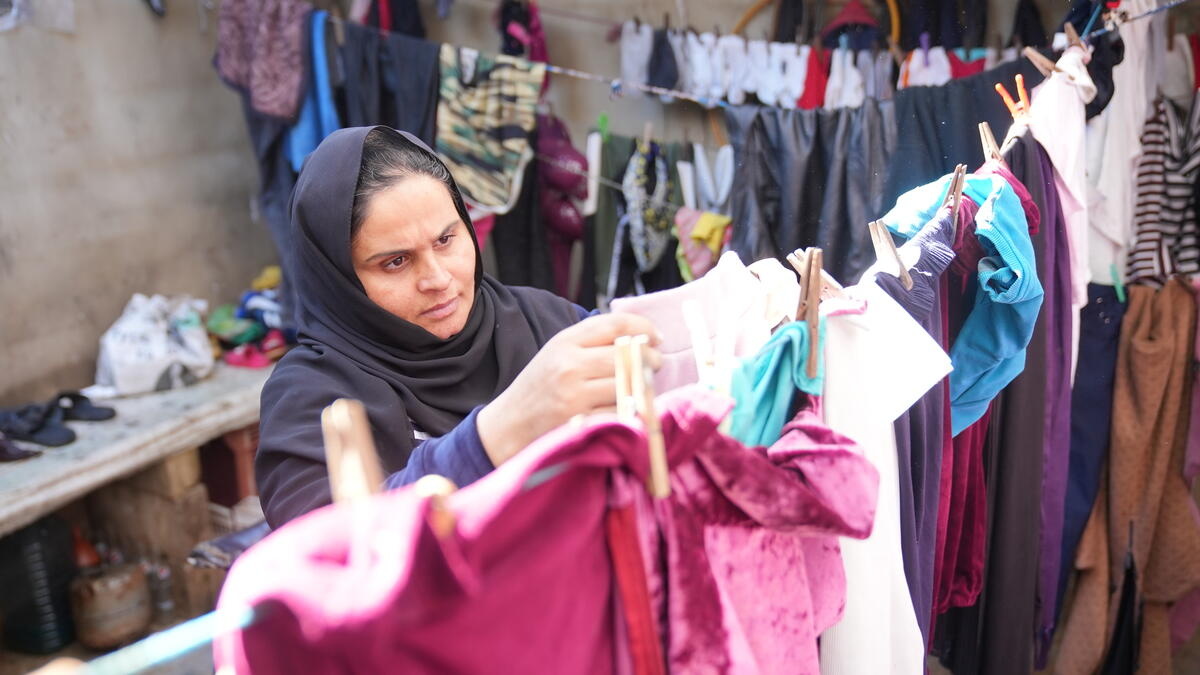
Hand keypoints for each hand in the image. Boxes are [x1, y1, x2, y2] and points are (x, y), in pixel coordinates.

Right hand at [475, 313, 661, 466]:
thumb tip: (641, 337)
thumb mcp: (558, 354)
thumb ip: (592, 342)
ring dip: (644, 387)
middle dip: (651, 360)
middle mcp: (569, 365)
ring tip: (645, 387)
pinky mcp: (579, 423)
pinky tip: (632, 410)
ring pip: (628, 385)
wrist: (509, 425)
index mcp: (565, 342)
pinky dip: (631, 412)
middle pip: (628, 355)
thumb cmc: (540, 388)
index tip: (656, 338)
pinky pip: (620, 414)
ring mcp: (573, 396)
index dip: (643, 328)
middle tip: (656, 365)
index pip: (615, 325)